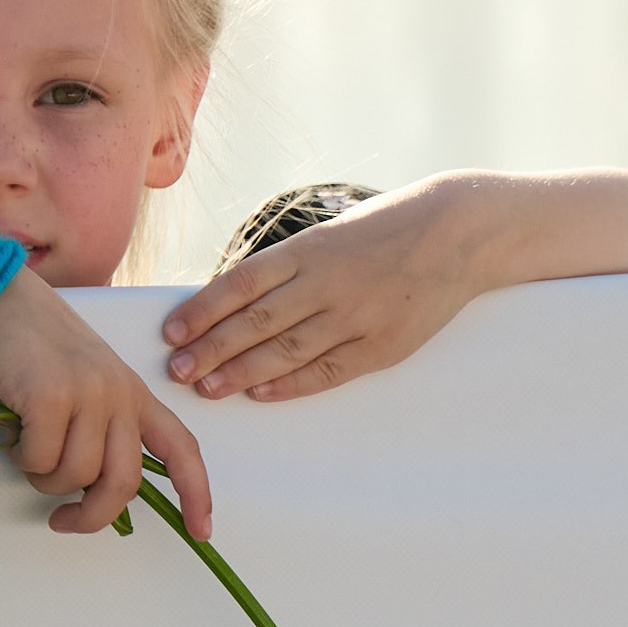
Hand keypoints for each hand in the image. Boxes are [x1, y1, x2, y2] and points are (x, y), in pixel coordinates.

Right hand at [0, 269, 211, 537]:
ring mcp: (88, 393)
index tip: (201, 531)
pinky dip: (21, 459)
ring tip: (25, 447)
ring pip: (77, 476)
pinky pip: (40, 460)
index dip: (196, 493)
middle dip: (93, 515)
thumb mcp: (82, 383)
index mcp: (134, 392)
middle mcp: (120, 393)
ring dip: (44, 478)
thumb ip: (98, 428)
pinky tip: (11, 432)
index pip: (181, 447)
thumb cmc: (30, 346)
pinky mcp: (50, 396)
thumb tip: (90, 490)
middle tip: (62, 520)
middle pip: (124, 482)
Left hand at [162, 179, 489, 402]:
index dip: (203, 308)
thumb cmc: (384, 233)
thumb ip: (290, 269)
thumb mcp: (331, 238)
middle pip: (257, 321)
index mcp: (310, 250)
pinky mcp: (383, 345)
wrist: (456, 232)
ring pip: (287, 350)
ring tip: (207, 389)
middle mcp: (327, 283)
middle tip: (175, 371)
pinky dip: (292, 384)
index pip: (242, 282)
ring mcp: (356, 316)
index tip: (171, 330)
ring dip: (242, 372)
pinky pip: (328, 370)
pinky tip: (262, 394)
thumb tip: (234, 301)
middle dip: (211, 348)